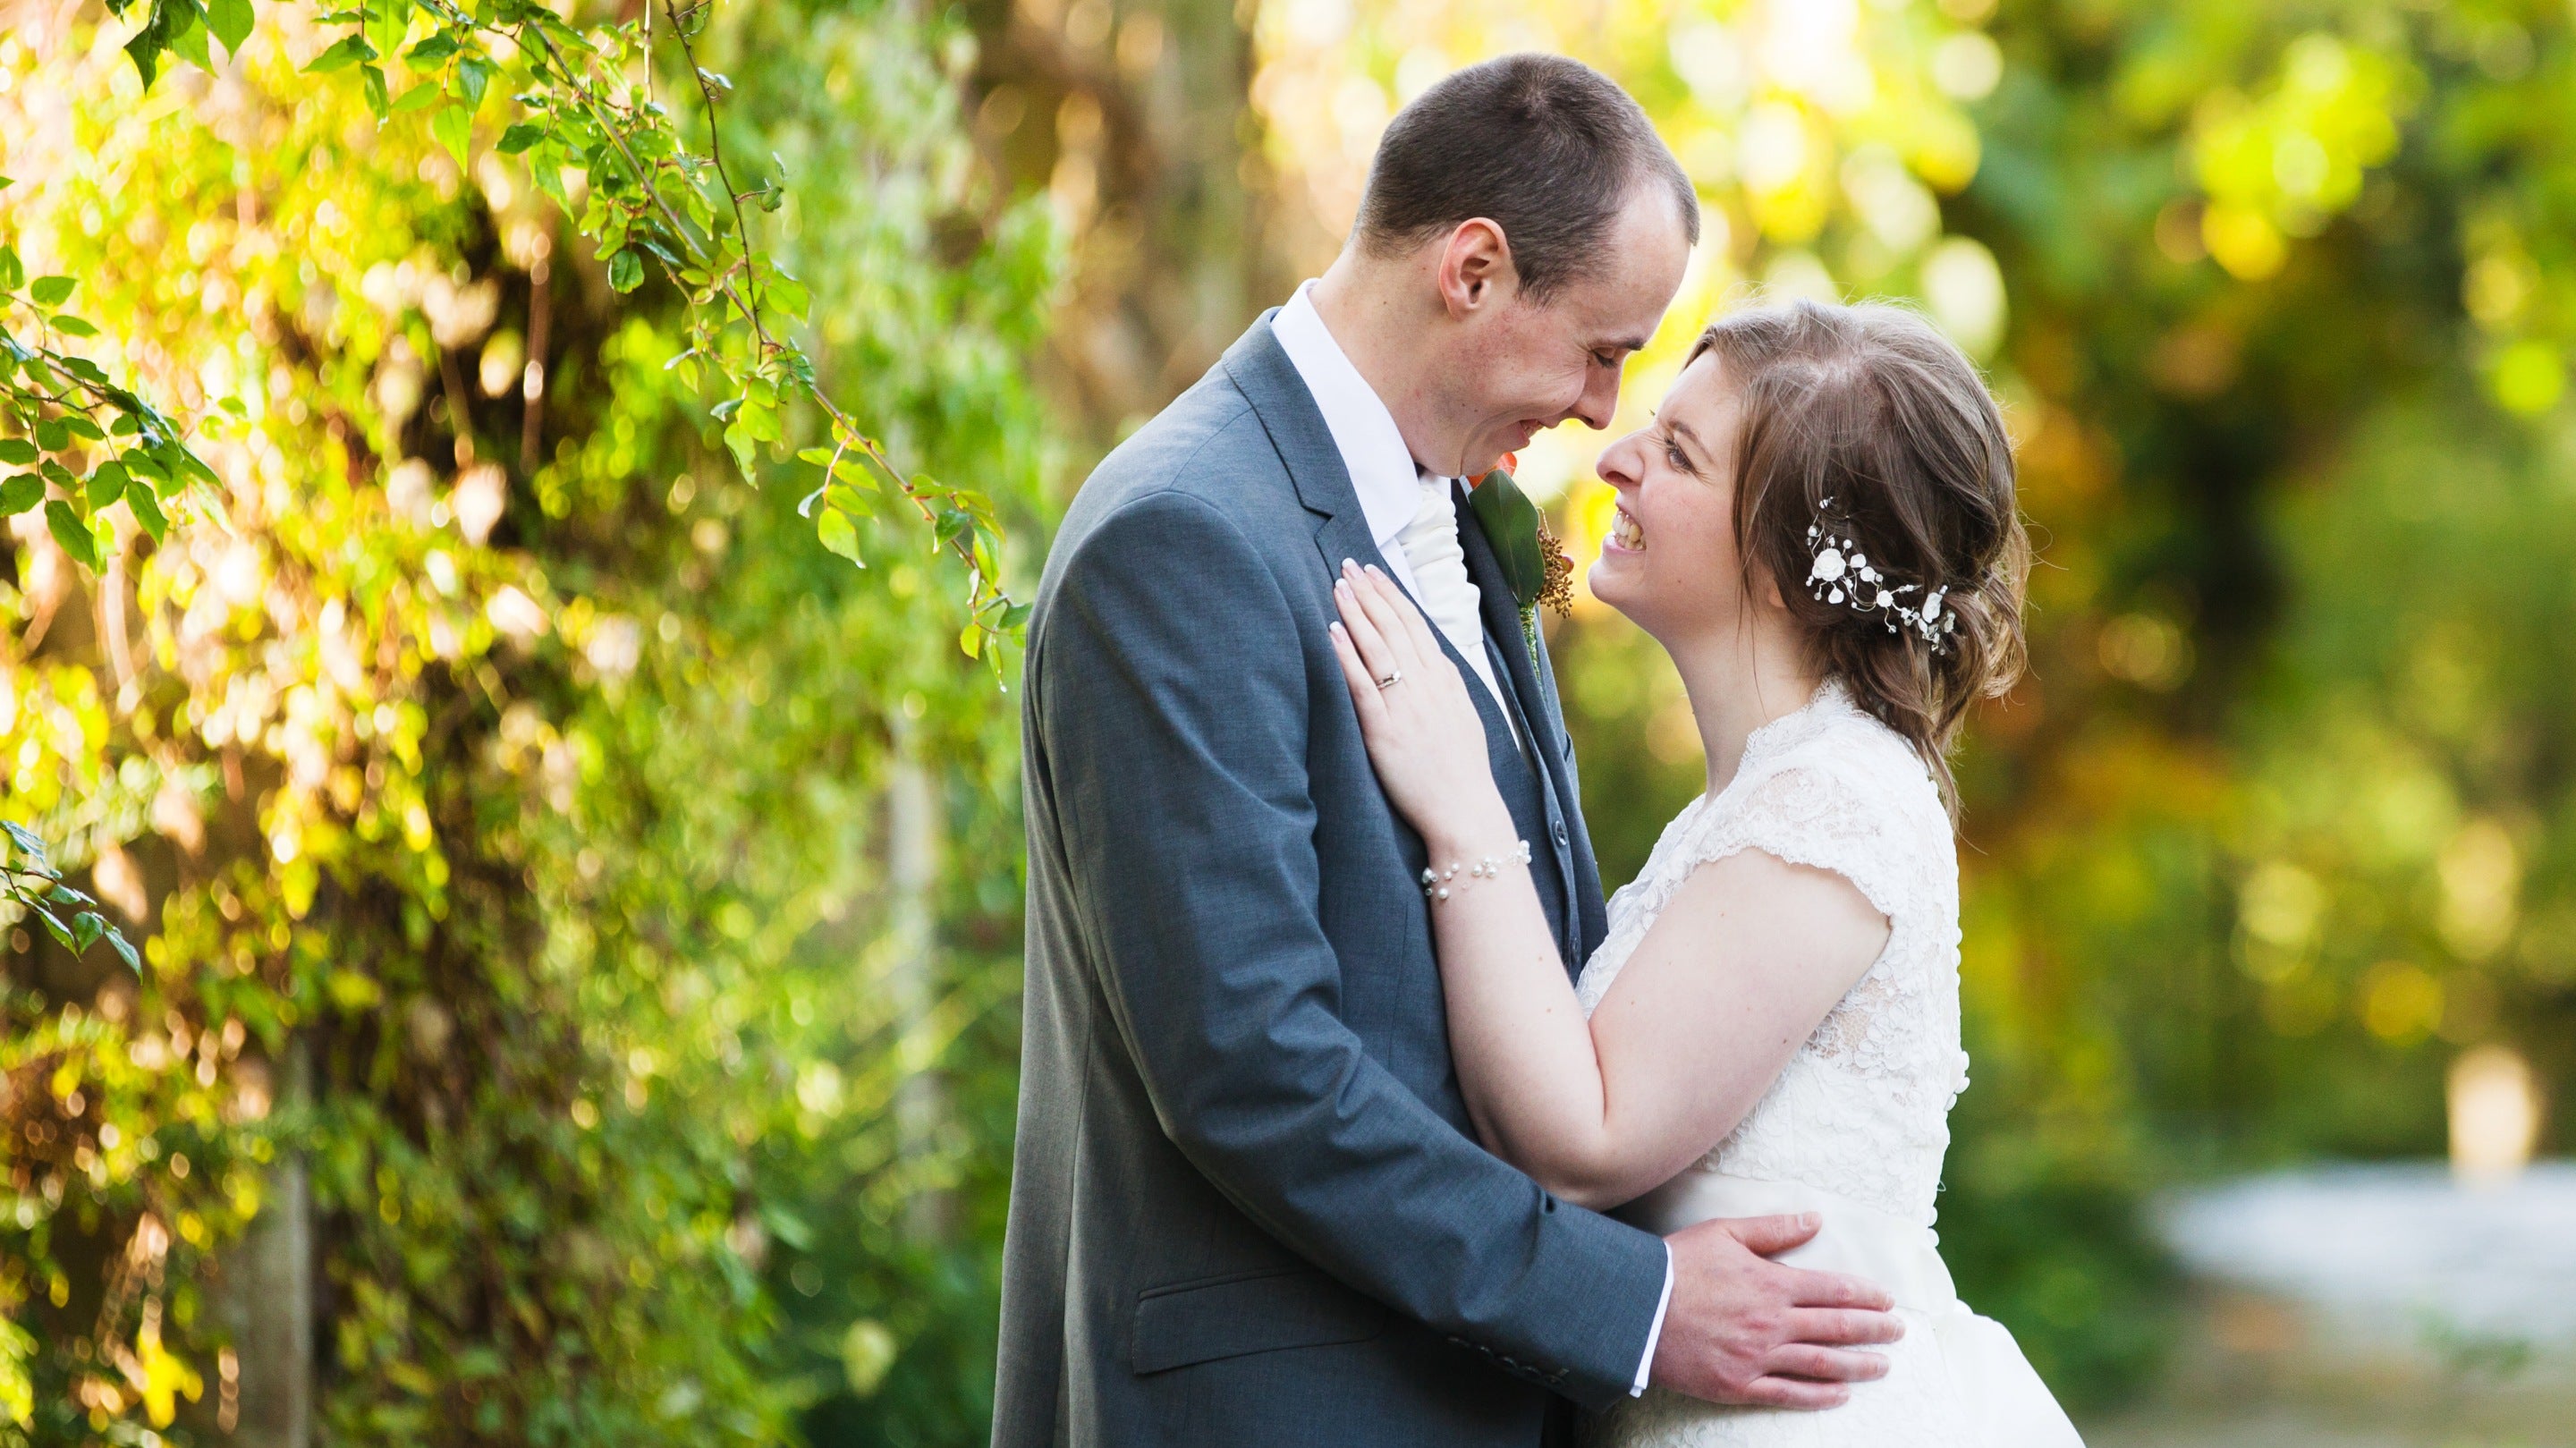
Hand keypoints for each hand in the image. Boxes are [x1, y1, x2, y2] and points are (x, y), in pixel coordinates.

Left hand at [1327, 561, 1515, 851]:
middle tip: (1347, 565)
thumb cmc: (1462, 772)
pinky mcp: (1384, 731)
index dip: (1391, 595)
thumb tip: (1430, 662)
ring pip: (1378, 647)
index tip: (1372, 573)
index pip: (1415, 625)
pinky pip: (1362, 684)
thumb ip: (1445, 687)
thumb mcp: (1463, 717)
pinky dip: (1346, 654)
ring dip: (1356, 612)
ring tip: (1337, 587)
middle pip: (1394, 627)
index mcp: (1446, 680)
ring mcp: (1406, 706)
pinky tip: (1332, 631)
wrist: (1465, 811)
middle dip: (1369, 592)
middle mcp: (1427, 686)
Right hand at [1651, 1214, 1903, 1409]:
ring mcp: (1758, 1357)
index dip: (1866, 1297)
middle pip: (1837, 1328)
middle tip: (1899, 1333)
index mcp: (1772, 1283)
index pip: (1834, 1291)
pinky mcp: (1739, 1384)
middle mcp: (1772, 1322)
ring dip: (1858, 1365)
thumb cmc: (1677, 1265)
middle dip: (1875, 1330)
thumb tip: (1814, 1220)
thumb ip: (1773, 1230)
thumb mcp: (1724, 1233)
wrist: (1634, 1308)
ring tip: (1883, 1366)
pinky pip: (1789, 1394)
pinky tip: (1841, 1395)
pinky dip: (1819, 1396)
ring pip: (1821, 1363)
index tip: (1887, 1301)